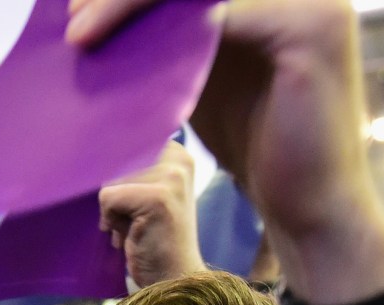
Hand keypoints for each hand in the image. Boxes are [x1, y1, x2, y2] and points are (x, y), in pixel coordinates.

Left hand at [69, 0, 383, 303]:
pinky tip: (131, 59)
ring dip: (134, 3)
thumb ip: (171, 38)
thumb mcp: (203, 76)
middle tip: (71, 15)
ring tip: (81, 36)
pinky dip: (172, 33)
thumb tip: (95, 11)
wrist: (308, 206)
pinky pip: (225, 13)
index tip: (75, 6)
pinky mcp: (313, 28)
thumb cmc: (255, 145)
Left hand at [98, 141, 205, 287]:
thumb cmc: (151, 239)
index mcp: (176, 153)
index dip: (112, 171)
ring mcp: (171, 177)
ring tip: (133, 228)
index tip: (127, 199)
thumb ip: (127, 171)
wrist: (172, 278)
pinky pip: (107, 197)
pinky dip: (110, 220)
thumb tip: (85, 154)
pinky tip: (129, 235)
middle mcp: (178, 159)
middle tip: (133, 220)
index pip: (122, 143)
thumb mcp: (143, 195)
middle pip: (114, 162)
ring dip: (112, 210)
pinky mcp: (158, 197)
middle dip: (113, 195)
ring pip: (109, 181)